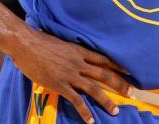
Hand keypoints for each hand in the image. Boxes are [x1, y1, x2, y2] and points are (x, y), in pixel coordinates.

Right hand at [13, 26, 133, 122]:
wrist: (27, 44)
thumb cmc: (41, 42)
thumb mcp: (61, 43)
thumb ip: (71, 52)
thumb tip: (77, 56)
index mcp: (79, 51)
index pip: (104, 59)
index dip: (118, 66)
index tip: (130, 72)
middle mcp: (78, 62)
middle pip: (104, 74)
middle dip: (119, 84)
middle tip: (132, 92)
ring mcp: (70, 74)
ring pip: (94, 88)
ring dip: (106, 101)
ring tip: (115, 111)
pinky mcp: (60, 84)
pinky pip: (76, 100)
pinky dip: (85, 111)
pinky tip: (91, 120)